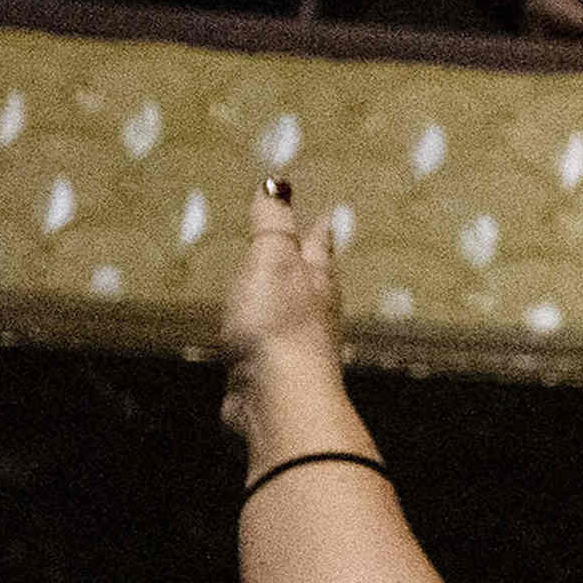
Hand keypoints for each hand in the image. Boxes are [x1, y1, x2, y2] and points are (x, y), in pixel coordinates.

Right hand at [219, 179, 341, 400]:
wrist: (276, 398)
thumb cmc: (278, 323)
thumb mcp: (272, 261)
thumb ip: (272, 226)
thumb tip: (278, 184)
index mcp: (317, 281)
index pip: (318, 247)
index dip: (318, 231)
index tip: (328, 218)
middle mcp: (314, 313)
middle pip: (314, 281)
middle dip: (311, 263)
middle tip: (312, 247)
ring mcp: (294, 347)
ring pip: (294, 313)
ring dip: (288, 297)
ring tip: (282, 286)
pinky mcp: (272, 375)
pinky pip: (267, 344)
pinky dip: (262, 331)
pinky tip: (254, 336)